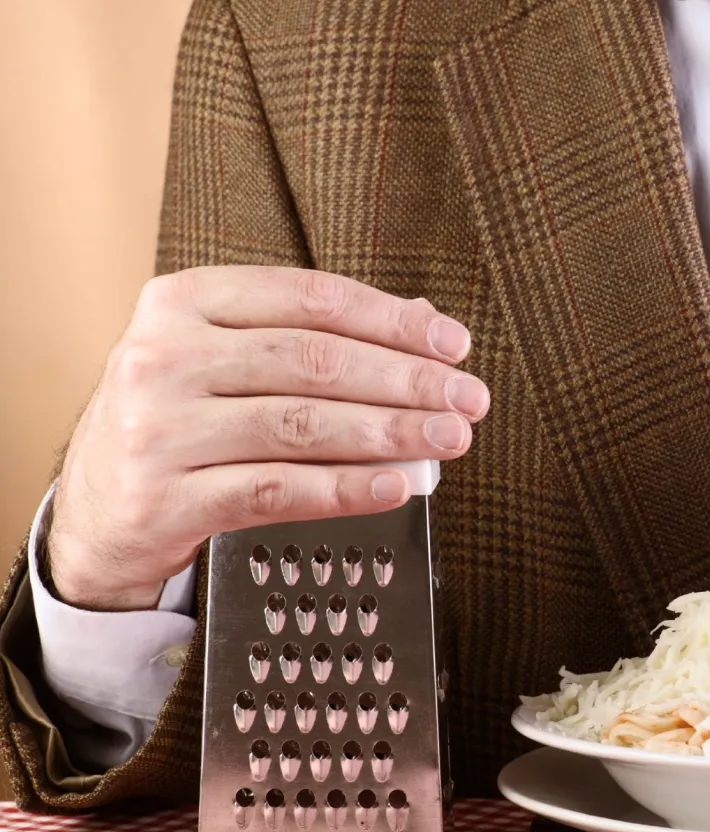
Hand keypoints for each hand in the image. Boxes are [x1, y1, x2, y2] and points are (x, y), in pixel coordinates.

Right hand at [46, 266, 488, 611]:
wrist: (96, 509)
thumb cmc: (178, 421)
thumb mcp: (224, 359)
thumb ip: (314, 336)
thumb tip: (426, 323)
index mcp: (182, 302)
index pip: (310, 298)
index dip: (392, 320)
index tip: (453, 345)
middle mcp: (162, 358)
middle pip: (314, 361)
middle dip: (406, 381)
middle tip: (467, 399)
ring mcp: (158, 430)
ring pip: (301, 425)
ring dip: (391, 434)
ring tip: (448, 440)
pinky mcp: (164, 500)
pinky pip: (278, 491)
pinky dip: (347, 488)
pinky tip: (396, 485)